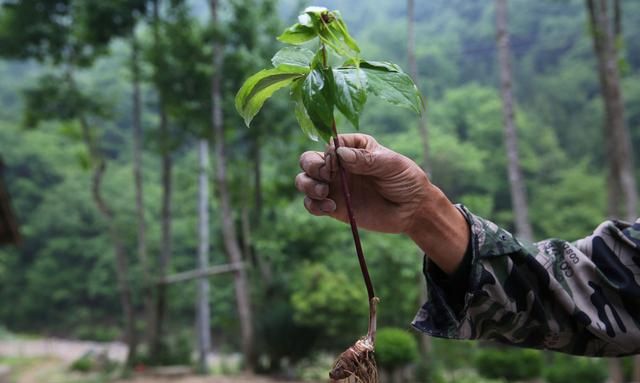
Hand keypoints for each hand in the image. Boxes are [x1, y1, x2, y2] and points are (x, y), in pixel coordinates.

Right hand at [296, 134, 431, 233]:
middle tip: (326, 175)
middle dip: (312, 166)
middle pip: (309, 159)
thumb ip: (366, 159)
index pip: (330, 143)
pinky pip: (312, 204)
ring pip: (304, 181)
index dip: (329, 152)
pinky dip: (313, 205)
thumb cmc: (406, 180)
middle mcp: (339, 165)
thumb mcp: (391, 164)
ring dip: (308, 185)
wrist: (413, 210)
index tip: (338, 161)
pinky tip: (331, 207)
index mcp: (353, 147)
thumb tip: (340, 154)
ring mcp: (334, 186)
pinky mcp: (334, 207)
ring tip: (325, 192)